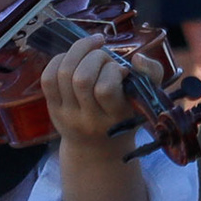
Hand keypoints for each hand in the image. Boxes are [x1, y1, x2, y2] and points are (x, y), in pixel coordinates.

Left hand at [40, 34, 165, 144]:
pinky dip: (59, 60)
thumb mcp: (145, 99)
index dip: (113, 70)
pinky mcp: (53, 110)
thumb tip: (137, 58)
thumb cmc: (126, 116)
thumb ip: (152, 73)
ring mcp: (67, 115)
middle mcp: (88, 120)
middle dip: (95, 57)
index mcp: (115, 118)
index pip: (105, 89)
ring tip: (90, 50)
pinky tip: (73, 57)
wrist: (97, 150)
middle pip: (82, 78)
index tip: (122, 69)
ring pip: (63, 74)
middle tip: (105, 57)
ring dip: (78, 53)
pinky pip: (48, 78)